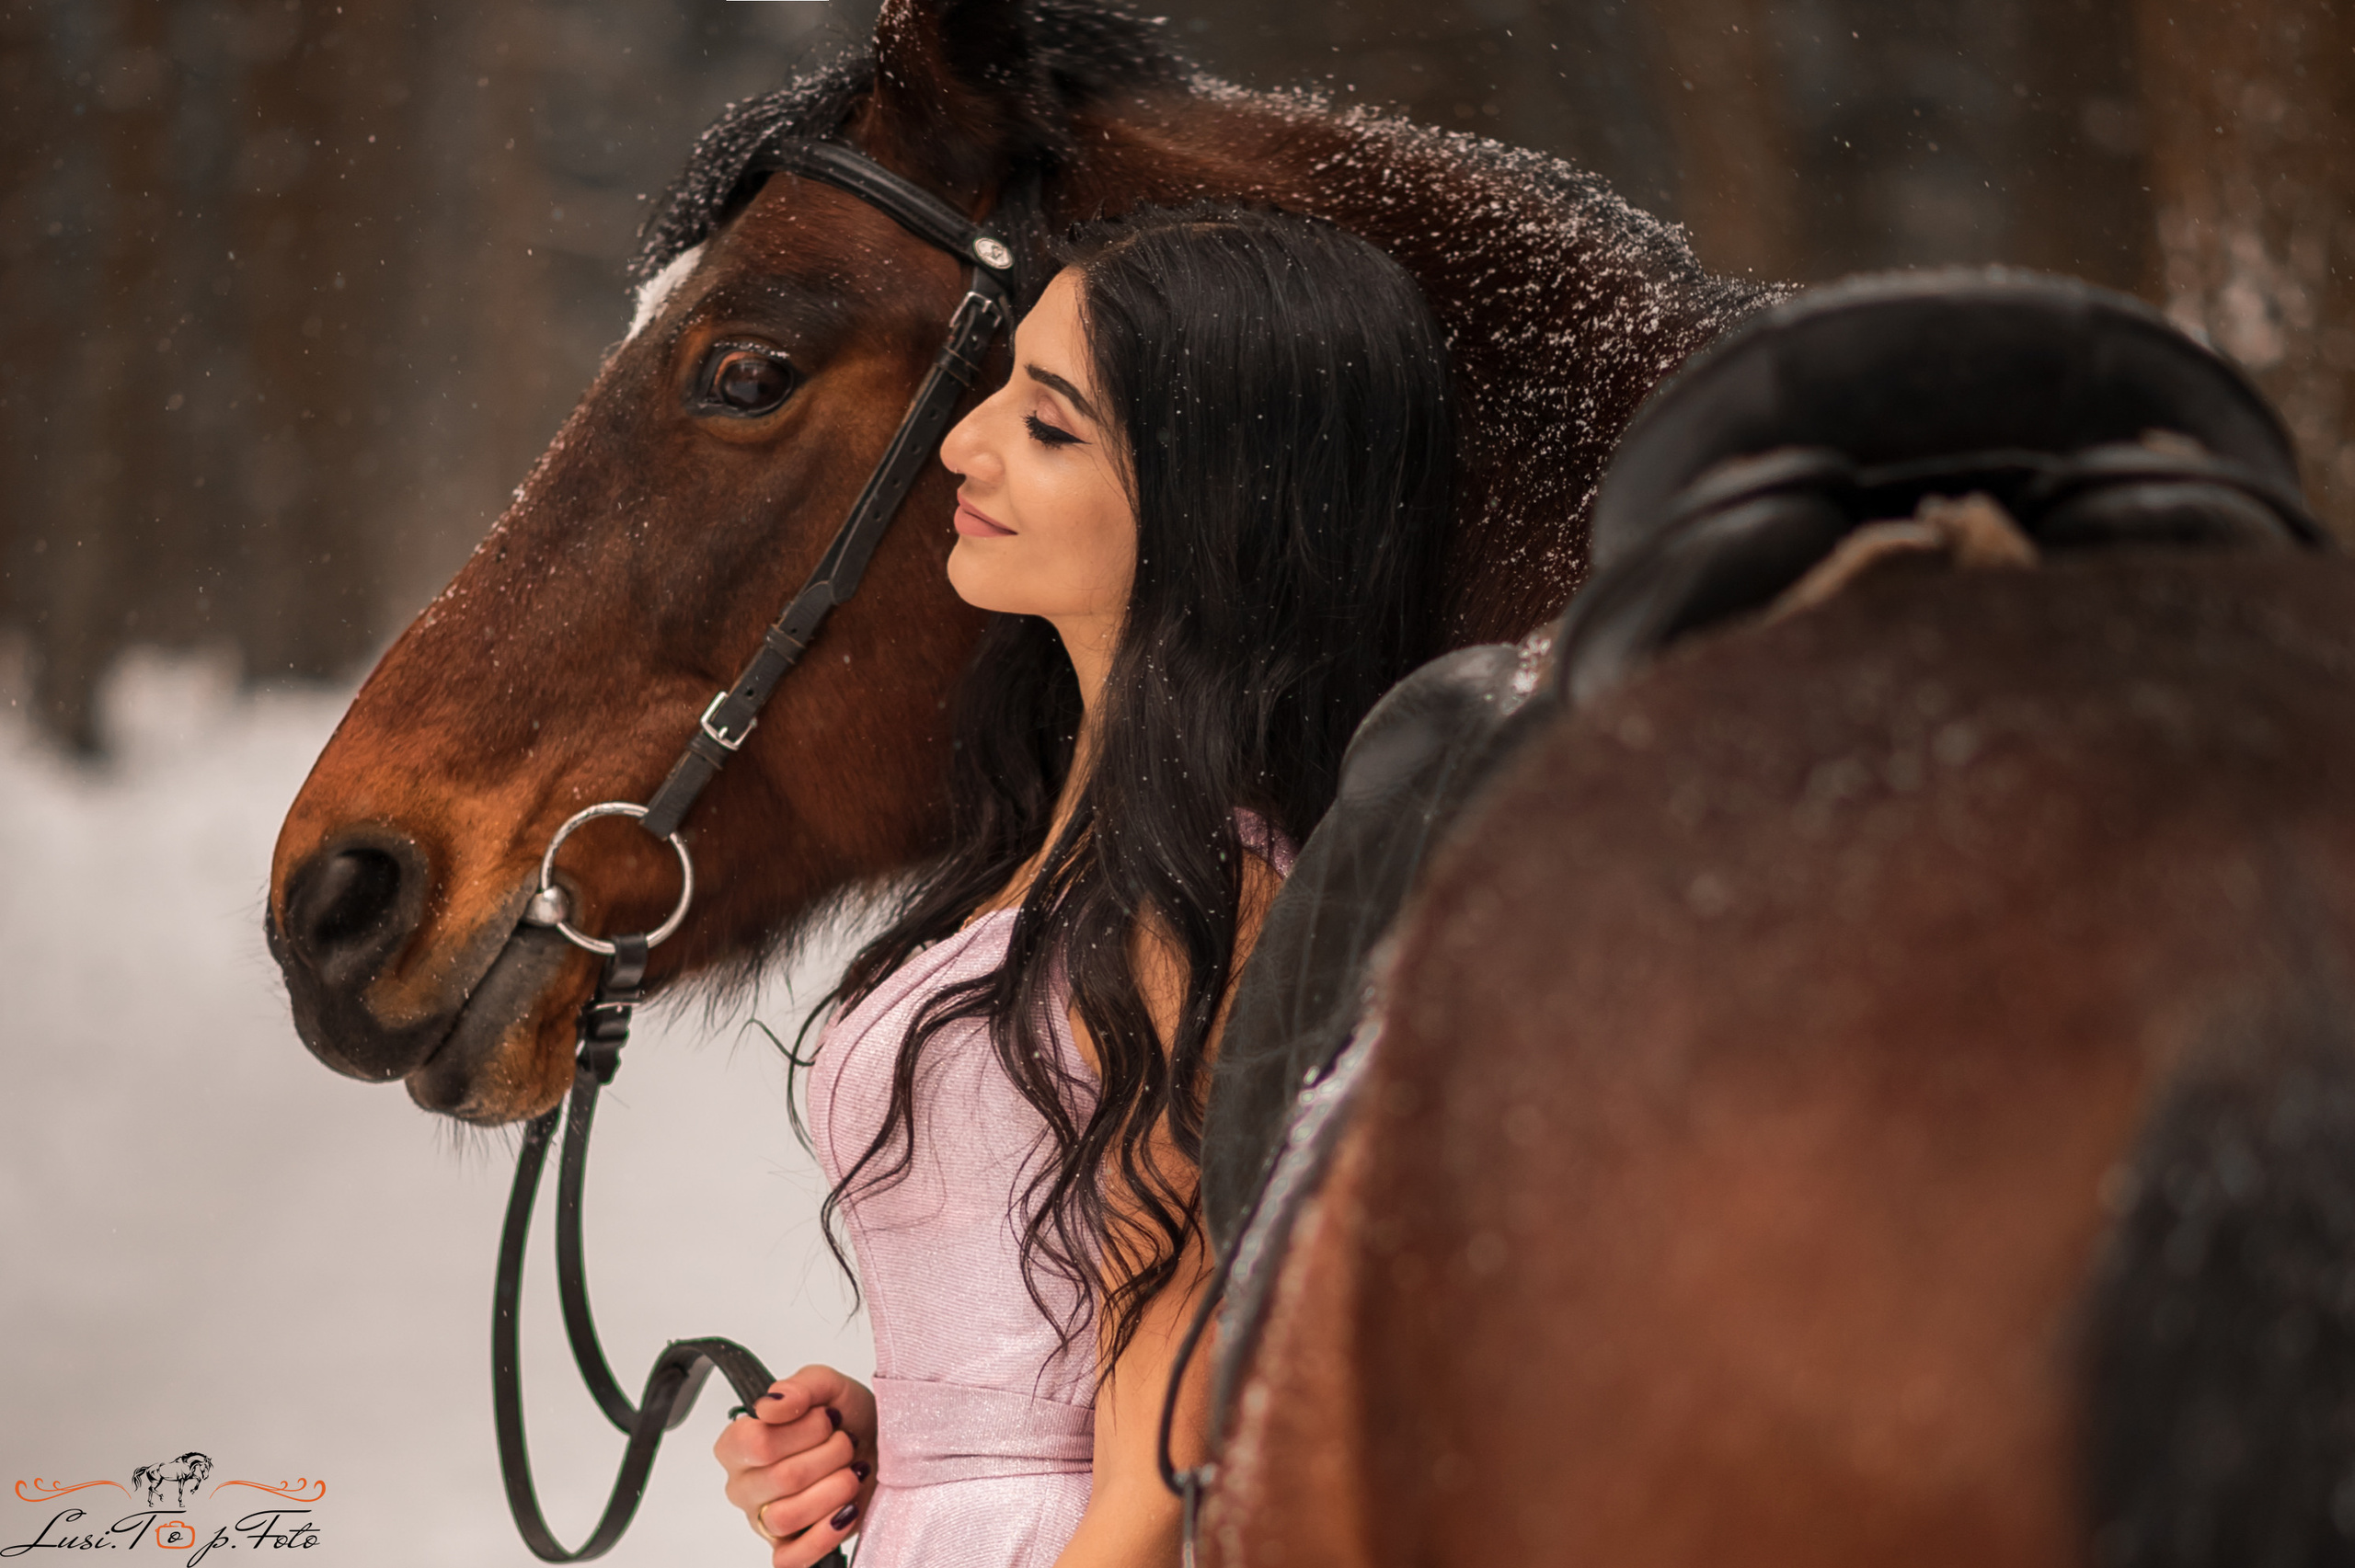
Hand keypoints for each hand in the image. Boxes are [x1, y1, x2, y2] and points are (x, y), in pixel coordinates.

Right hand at [714, 1365, 877, 1565]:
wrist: (882, 1448)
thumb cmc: (848, 1419)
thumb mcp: (828, 1386)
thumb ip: (798, 1387)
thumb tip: (771, 1405)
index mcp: (739, 1444)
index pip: (755, 1442)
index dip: (803, 1430)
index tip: (829, 1418)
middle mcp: (745, 1485)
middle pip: (781, 1478)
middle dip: (830, 1455)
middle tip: (847, 1443)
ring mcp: (764, 1521)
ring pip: (786, 1517)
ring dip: (834, 1490)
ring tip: (852, 1474)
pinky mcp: (789, 1549)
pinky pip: (790, 1560)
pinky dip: (823, 1536)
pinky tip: (846, 1512)